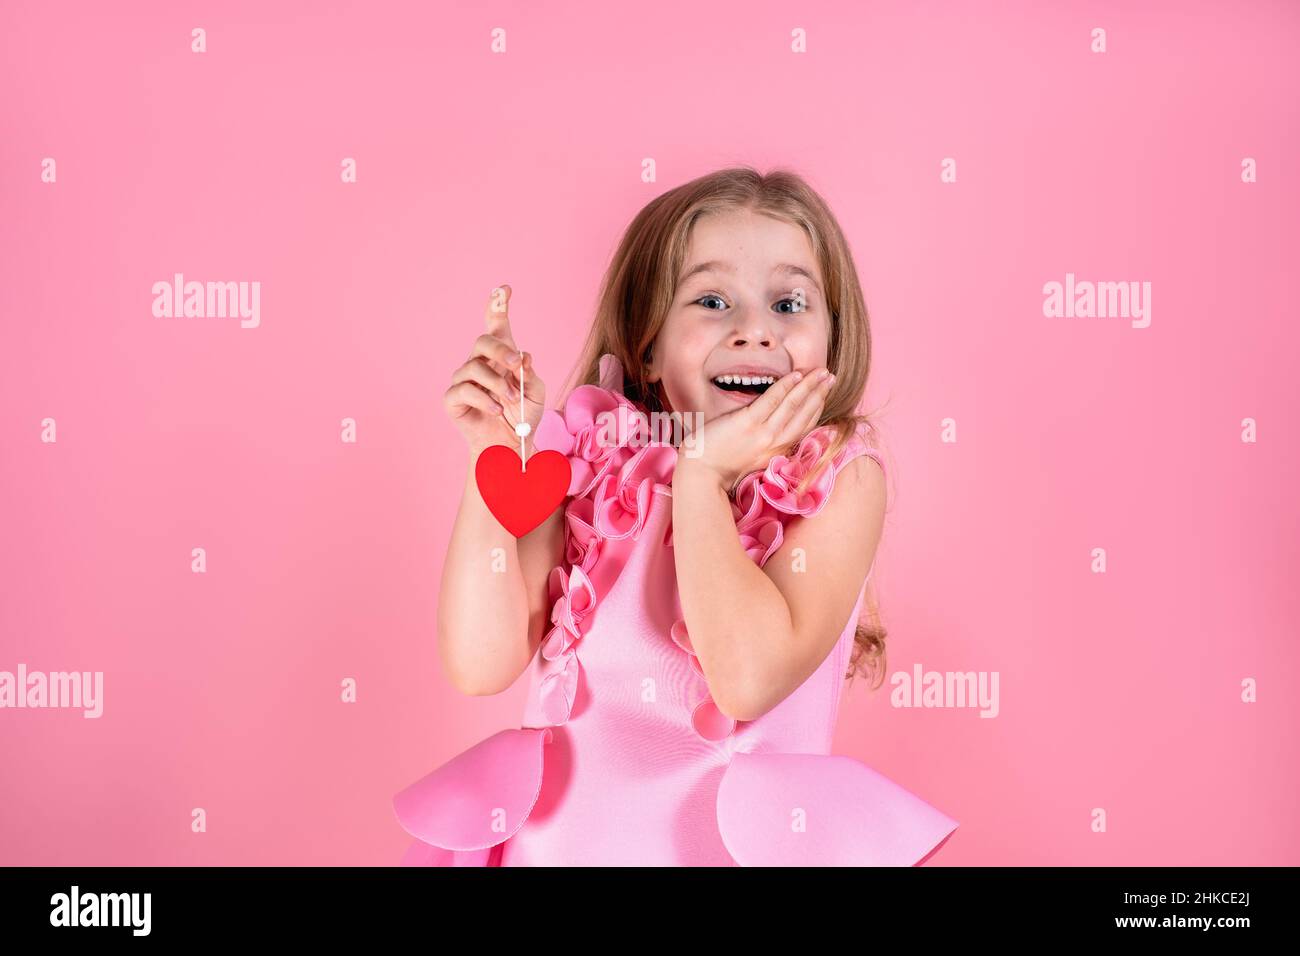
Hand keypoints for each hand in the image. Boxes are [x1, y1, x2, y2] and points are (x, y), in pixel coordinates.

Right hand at [443, 285, 546, 454]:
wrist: (510, 447)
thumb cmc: (522, 418)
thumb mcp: (536, 393)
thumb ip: (531, 374)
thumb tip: (523, 356)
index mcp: (501, 357)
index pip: (497, 325)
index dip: (498, 305)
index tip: (504, 289)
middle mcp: (480, 363)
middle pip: (483, 341)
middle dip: (501, 350)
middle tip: (518, 364)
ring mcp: (464, 380)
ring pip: (475, 366)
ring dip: (498, 383)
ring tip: (512, 400)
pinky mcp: (453, 399)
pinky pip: (464, 390)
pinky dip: (484, 399)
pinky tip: (496, 409)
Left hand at [678, 367, 835, 490]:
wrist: (699, 475)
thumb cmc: (718, 466)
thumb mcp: (749, 457)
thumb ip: (763, 443)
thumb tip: (770, 424)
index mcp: (776, 453)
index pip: (803, 427)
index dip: (816, 408)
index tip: (824, 393)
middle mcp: (774, 445)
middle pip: (804, 415)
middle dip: (820, 394)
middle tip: (830, 377)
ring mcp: (762, 434)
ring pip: (793, 406)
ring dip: (809, 386)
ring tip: (822, 372)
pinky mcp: (747, 424)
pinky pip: (771, 401)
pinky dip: (785, 387)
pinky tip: (796, 375)